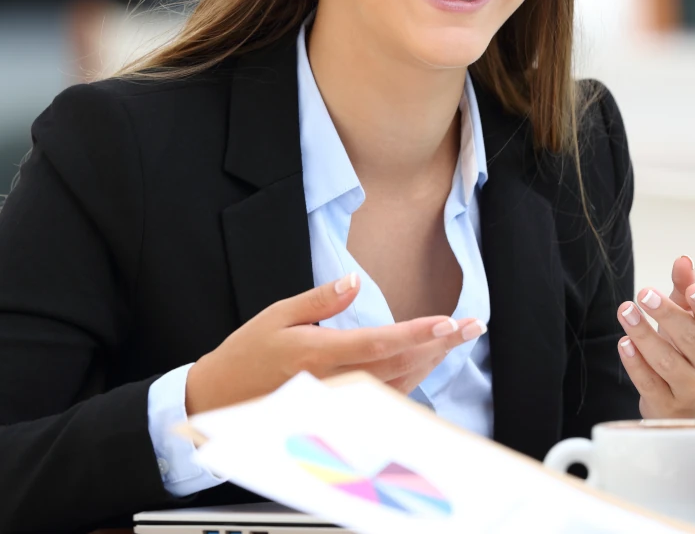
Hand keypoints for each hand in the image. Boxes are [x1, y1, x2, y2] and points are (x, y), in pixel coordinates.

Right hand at [185, 272, 484, 414]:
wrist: (221, 401)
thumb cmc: (246, 355)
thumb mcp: (276, 316)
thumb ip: (319, 301)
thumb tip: (353, 282)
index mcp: (318, 355)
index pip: (379, 344)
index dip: (417, 335)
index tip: (449, 323)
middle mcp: (335, 384)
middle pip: (400, 365)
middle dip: (440, 345)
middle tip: (474, 326)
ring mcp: (339, 403)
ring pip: (398, 384)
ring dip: (432, 361)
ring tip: (458, 337)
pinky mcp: (341, 412)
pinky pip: (385, 398)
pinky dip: (412, 379)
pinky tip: (429, 362)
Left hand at [616, 256, 694, 421]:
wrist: (690, 411)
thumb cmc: (688, 355)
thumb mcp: (690, 321)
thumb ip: (685, 288)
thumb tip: (683, 260)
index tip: (692, 288)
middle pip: (689, 337)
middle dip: (666, 313)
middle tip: (643, 293)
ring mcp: (690, 388)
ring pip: (666, 361)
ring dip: (643, 335)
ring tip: (625, 311)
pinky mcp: (667, 406)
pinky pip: (649, 383)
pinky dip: (635, 363)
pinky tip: (623, 343)